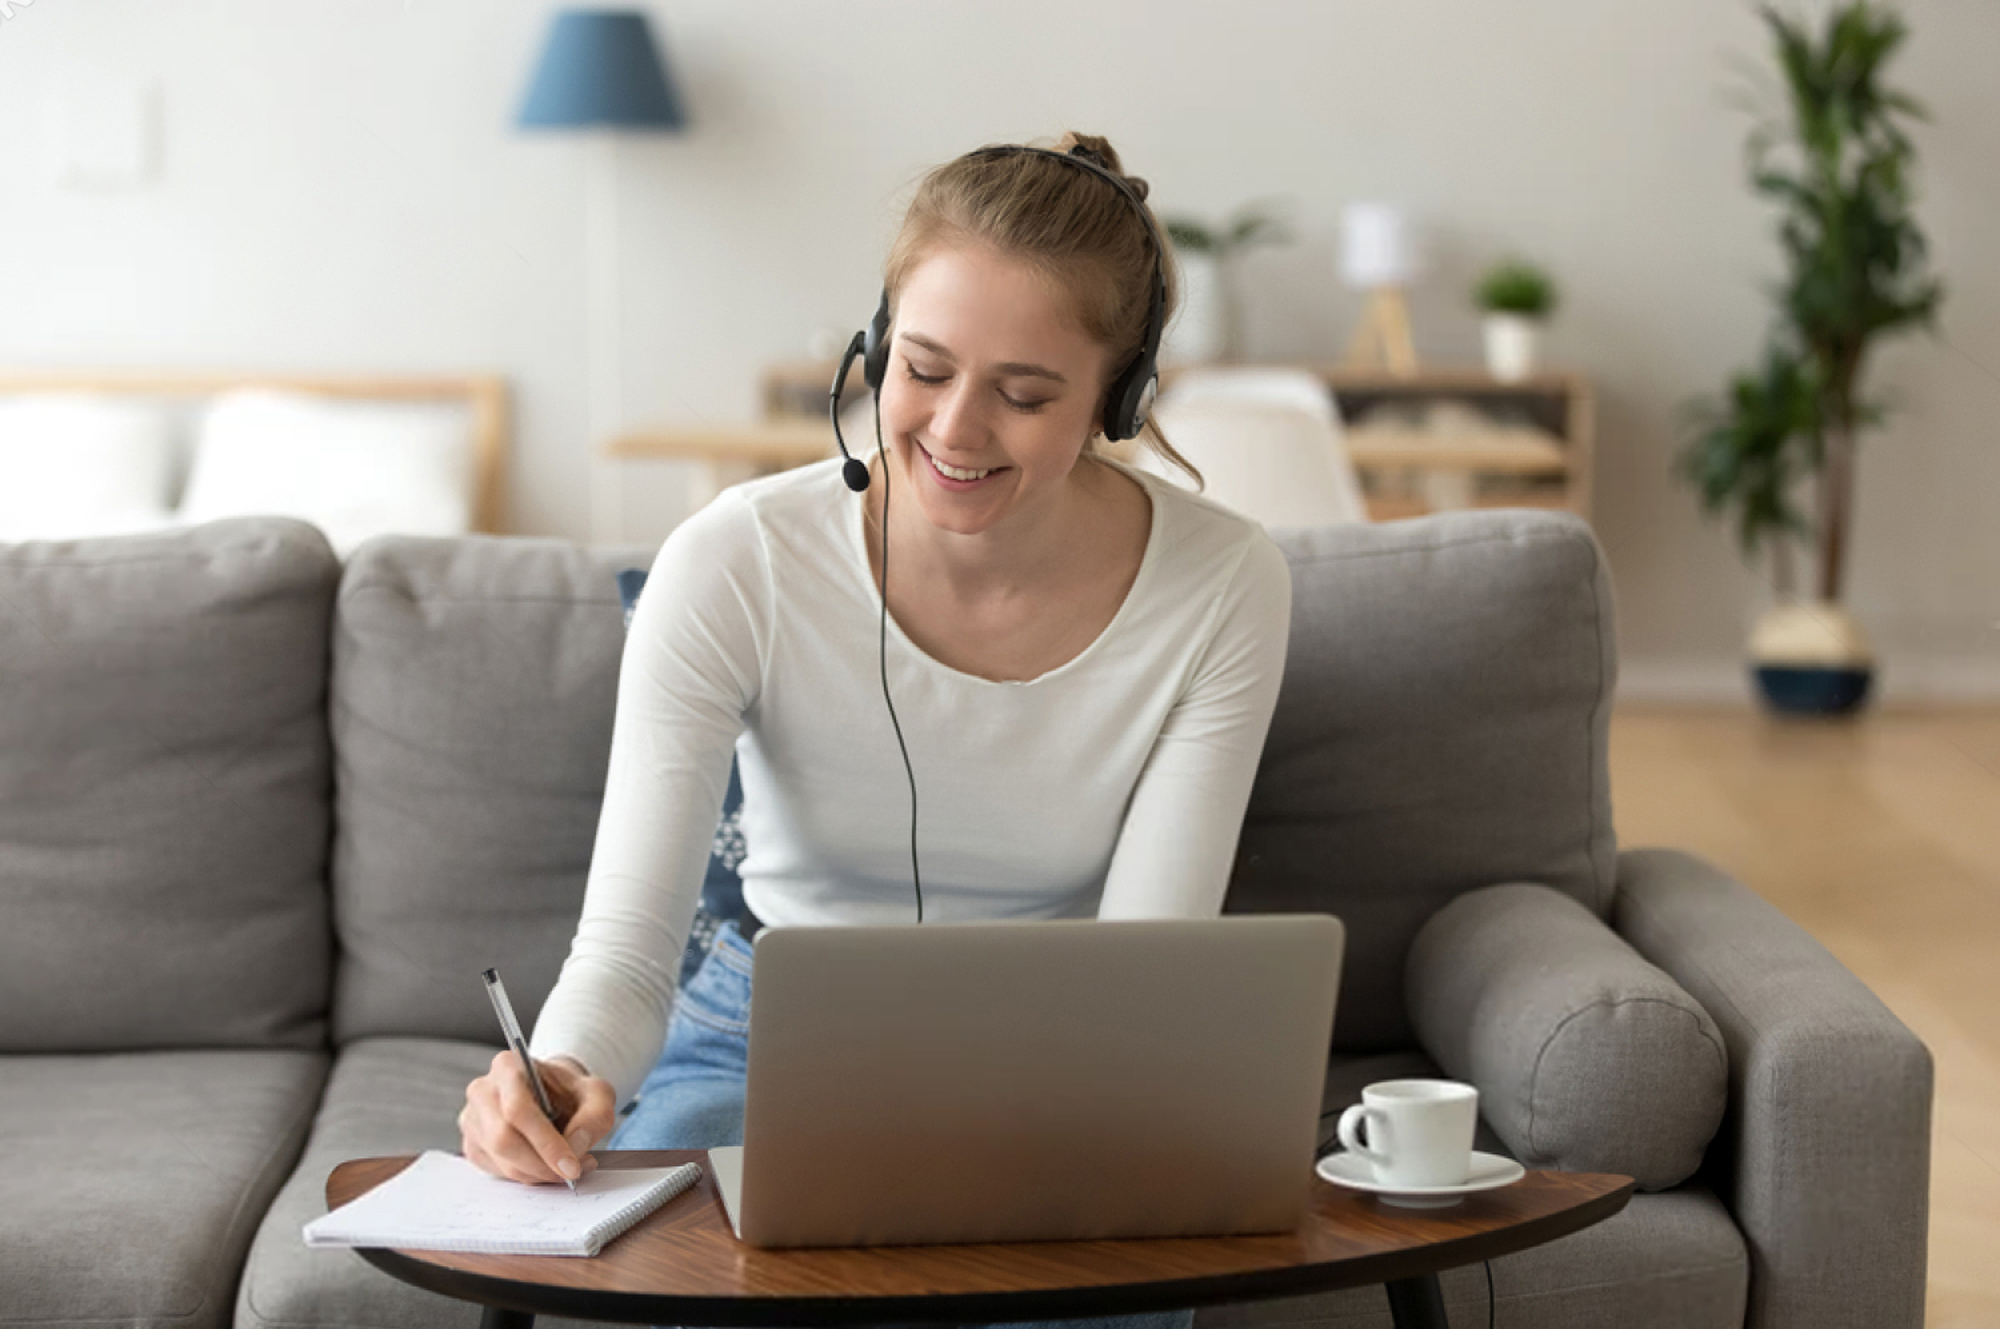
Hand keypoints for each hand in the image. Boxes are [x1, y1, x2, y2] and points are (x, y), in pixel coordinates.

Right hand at [460, 1051, 617, 1184]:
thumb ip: (595, 1117)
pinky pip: (496, 1171)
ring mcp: (472, 1119)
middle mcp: (482, 1090)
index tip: (571, 1167)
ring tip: (565, 1168)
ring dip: (536, 1173)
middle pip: (503, 1139)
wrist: (553, 1095)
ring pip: (500, 1160)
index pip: (518, 1109)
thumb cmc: (571, 1092)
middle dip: (542, 1164)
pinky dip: (526, 1176)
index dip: (545, 1143)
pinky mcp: (472, 1145)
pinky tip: (545, 1166)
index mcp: (508, 1066)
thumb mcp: (597, 1094)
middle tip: (572, 1173)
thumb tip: (576, 1147)